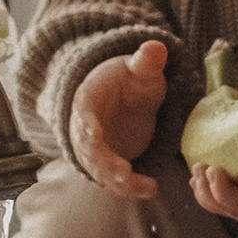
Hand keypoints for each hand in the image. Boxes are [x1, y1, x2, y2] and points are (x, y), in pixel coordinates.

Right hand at [71, 44, 169, 201]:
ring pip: (101, 170)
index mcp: (86, 100)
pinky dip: (129, 188)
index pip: (81, 112)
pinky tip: (149, 190)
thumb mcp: (138, 69)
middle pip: (89, 149)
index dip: (84, 123)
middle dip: (104, 163)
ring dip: (120, 182)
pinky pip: (113, 180)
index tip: (92, 133)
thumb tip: (156, 47)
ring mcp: (93, 150)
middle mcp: (84, 129)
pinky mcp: (105, 165)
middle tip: (124, 173)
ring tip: (145, 187)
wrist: (120, 100)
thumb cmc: (127, 82)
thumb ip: (146, 61)